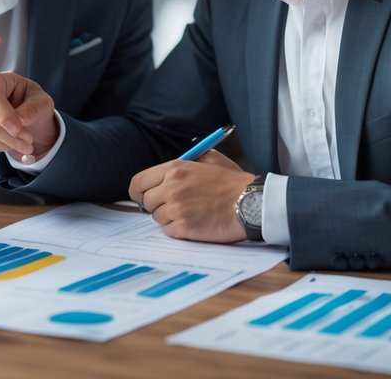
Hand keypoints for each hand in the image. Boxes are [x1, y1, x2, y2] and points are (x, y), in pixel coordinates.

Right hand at [0, 71, 57, 162]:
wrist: (26, 117)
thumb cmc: (32, 103)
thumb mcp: (42, 102)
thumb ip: (33, 108)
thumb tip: (20, 120)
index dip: (2, 115)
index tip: (17, 130)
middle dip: (4, 133)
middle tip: (27, 143)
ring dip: (2, 141)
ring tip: (24, 146)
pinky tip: (11, 144)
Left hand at [129, 150, 253, 242]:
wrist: (251, 202)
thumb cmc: (233, 182)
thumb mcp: (209, 159)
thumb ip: (186, 161)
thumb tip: (166, 171)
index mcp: (175, 169)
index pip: (138, 182)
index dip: (138, 192)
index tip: (143, 196)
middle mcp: (171, 187)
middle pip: (146, 202)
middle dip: (156, 205)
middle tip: (172, 206)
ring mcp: (176, 208)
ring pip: (157, 217)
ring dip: (169, 217)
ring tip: (190, 213)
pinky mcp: (184, 228)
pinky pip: (168, 231)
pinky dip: (178, 229)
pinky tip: (194, 223)